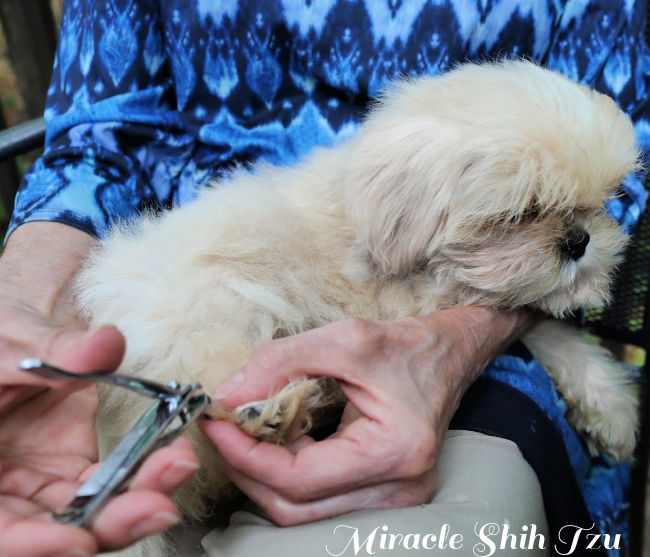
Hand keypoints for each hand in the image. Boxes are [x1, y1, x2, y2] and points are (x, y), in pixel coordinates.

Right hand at [0, 223, 198, 556]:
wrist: (9, 334)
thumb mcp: (10, 344)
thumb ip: (53, 350)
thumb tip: (106, 344)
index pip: (1, 532)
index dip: (36, 545)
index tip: (81, 541)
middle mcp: (9, 489)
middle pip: (59, 528)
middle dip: (111, 523)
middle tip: (158, 507)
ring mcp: (45, 478)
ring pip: (94, 508)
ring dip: (141, 496)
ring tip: (178, 466)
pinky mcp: (77, 463)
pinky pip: (114, 479)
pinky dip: (147, 472)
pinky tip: (174, 455)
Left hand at [203, 307, 531, 525]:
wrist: (448, 356)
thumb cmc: (405, 345)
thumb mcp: (344, 338)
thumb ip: (281, 362)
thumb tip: (228, 394)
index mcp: (394, 452)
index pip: (300, 478)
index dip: (247, 455)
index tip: (216, 422)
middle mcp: (398, 491)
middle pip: (295, 507)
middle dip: (247, 469)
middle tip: (222, 428)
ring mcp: (393, 501)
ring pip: (303, 511)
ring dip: (264, 475)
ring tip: (244, 434)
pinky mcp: (382, 495)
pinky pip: (318, 501)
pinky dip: (287, 474)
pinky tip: (276, 442)